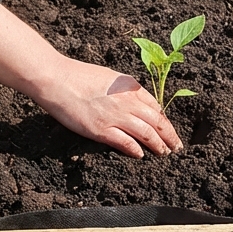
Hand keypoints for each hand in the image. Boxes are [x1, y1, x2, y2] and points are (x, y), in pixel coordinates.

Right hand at [30, 59, 182, 158]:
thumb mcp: (110, 77)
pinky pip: (126, 143)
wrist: (56, 79)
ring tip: (164, 153)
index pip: (156, 107)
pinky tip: (140, 155)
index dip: (165, 121)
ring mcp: (115, 117)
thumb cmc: (79, 76)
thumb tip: (137, 103)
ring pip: (146, 134)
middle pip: (156, 122)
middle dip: (169, 136)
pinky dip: (136, 150)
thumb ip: (125, 90)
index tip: (169, 130)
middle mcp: (127, 102)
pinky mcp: (101, 130)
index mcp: (130, 87)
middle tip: (175, 147)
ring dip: (158, 145)